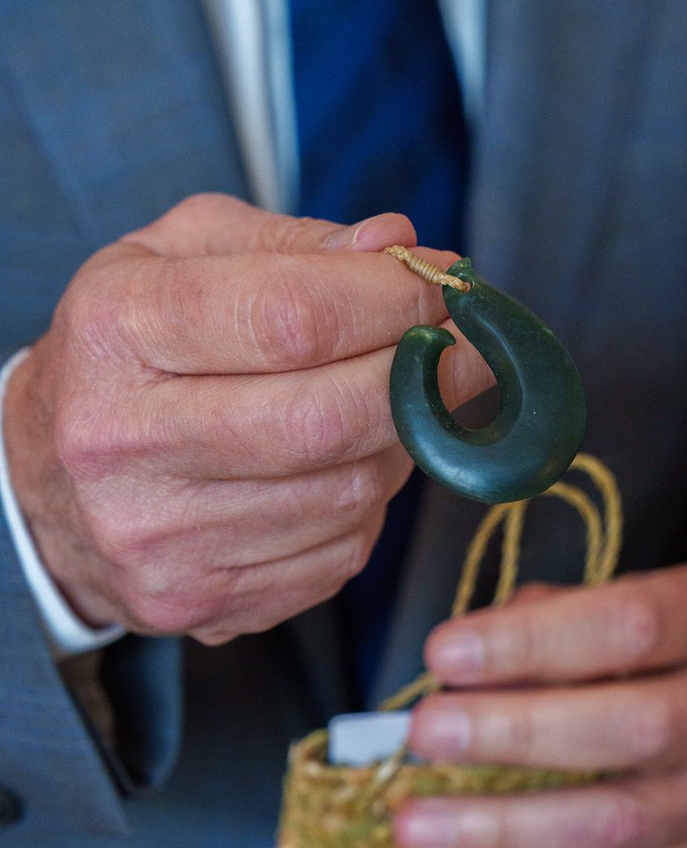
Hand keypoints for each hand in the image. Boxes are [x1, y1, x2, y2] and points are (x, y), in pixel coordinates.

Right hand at [3, 194, 489, 643]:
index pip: (293, 318)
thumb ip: (297, 246)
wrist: (51, 476)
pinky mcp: (199, 601)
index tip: (447, 292)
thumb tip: (404, 250)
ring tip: (390, 407)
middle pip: (329, 419)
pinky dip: (367, 507)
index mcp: (119, 329)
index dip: (396, 303)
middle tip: (473, 352)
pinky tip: (341, 470)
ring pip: (350, 494)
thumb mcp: (184, 257)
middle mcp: (124, 441)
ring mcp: (159, 538)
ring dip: (401, 446)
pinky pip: (339, 554)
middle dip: (428, 380)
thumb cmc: (136, 346)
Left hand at [394, 566, 686, 847]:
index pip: (632, 623)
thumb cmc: (624, 649)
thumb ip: (534, 627)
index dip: (533, 641)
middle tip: (424, 736)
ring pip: (626, 822)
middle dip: (519, 734)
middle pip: (641, 727)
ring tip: (416, 827)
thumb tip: (455, 678)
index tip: (443, 654)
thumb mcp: (589, 610)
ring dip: (508, 829)